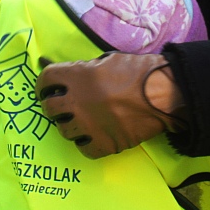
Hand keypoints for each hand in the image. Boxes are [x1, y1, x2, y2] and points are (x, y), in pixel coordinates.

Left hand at [36, 53, 185, 158]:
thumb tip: (70, 75)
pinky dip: (86, 144)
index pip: (45, 80)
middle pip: (49, 108)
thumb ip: (85, 68)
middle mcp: (78, 101)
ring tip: (81, 121)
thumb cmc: (140, 71)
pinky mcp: (104, 143)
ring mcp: (90, 124)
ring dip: (70, 125)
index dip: (44, 84)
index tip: (46, 89)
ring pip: (64, 130)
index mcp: (78, 76)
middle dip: (54, 106)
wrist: (165, 93)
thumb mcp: (108, 60)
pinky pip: (83, 149)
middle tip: (63, 106)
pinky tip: (93, 136)